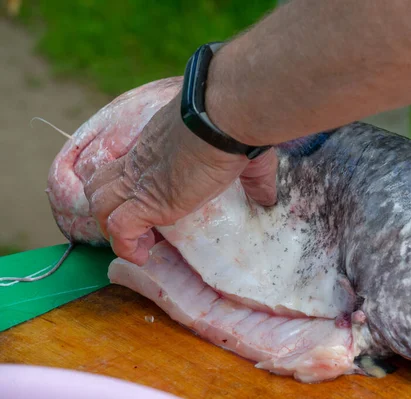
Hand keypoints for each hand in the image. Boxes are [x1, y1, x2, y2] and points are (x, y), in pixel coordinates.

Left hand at [84, 90, 277, 265]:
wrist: (224, 117)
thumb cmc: (234, 129)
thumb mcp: (245, 156)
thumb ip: (255, 178)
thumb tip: (269, 196)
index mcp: (157, 147)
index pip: (124, 167)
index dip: (128, 189)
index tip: (148, 209)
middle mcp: (141, 163)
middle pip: (100, 184)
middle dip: (110, 208)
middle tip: (136, 227)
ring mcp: (140, 182)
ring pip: (100, 206)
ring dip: (114, 229)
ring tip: (141, 243)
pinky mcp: (147, 200)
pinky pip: (119, 229)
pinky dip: (126, 245)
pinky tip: (143, 254)